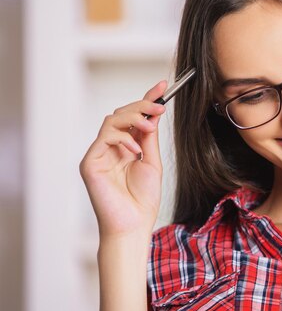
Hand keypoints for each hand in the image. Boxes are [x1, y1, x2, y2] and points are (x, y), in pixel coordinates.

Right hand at [80, 81, 167, 239]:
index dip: (147, 100)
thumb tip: (153, 115)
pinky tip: (136, 149)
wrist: (133, 225)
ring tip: (151, 125)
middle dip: (142, 106)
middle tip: (159, 107)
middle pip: (122, 114)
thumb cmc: (142, 200)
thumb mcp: (152, 163)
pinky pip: (104, 137)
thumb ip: (149, 139)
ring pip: (111, 120)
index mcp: (126, 148)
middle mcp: (111, 148)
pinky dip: (123, 138)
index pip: (134, 118)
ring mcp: (99, 154)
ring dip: (134, 117)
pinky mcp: (90, 162)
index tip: (163, 86)